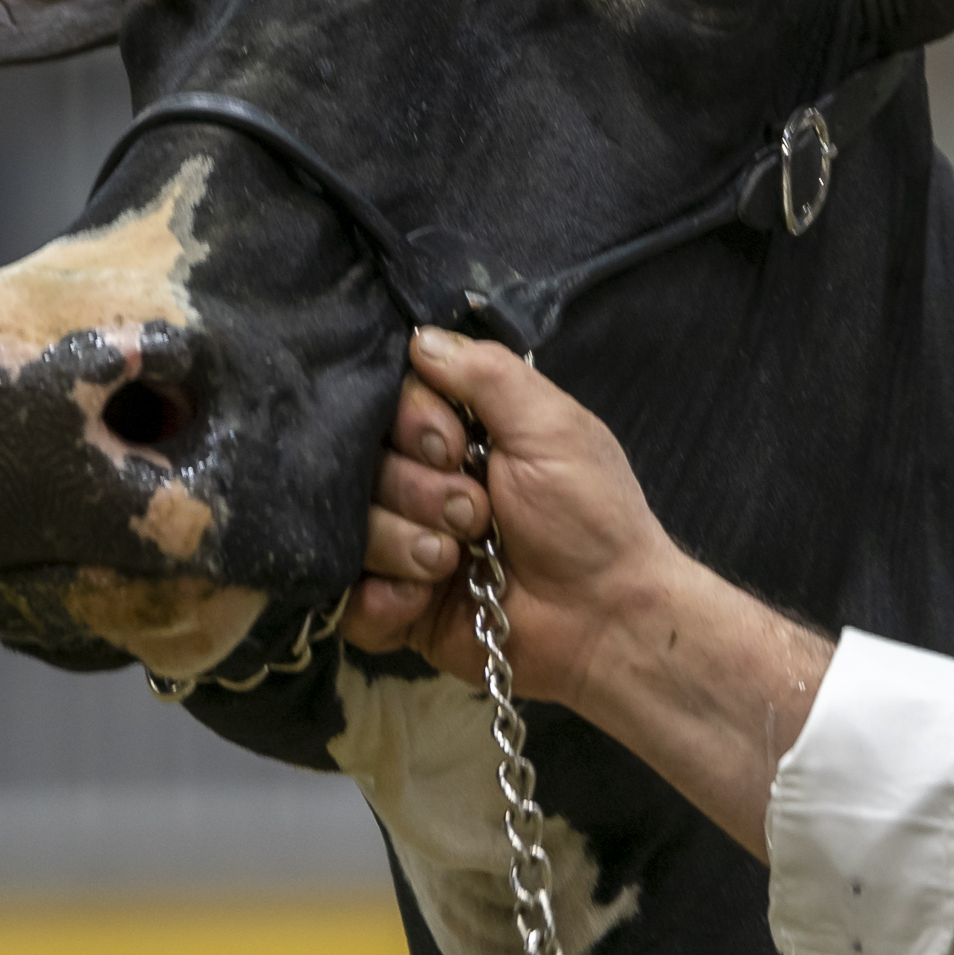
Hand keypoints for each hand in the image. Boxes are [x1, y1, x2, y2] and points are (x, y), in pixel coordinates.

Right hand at [347, 329, 682, 713]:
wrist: (606, 617)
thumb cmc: (589, 514)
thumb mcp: (550, 426)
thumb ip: (486, 374)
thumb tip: (419, 337)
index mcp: (455, 436)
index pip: (386, 406)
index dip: (412, 426)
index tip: (454, 447)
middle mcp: (420, 485)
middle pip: (359, 466)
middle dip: (418, 491)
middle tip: (477, 515)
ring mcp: (402, 546)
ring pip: (350, 529)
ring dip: (406, 544)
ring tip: (456, 560)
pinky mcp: (395, 609)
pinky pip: (348, 600)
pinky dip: (384, 600)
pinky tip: (424, 599)